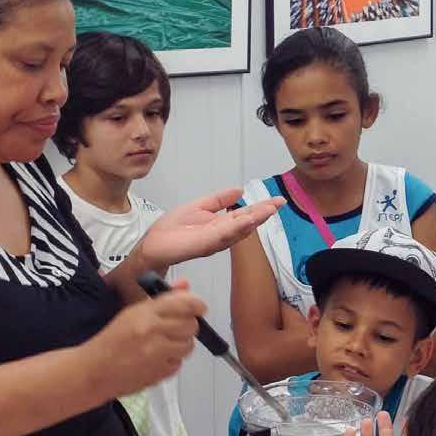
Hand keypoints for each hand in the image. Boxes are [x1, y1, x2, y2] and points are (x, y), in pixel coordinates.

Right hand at [86, 280, 206, 399]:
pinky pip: (179, 363)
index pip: (184, 303)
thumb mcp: (132, 312)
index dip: (196, 304)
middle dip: (187, 325)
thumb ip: (163, 299)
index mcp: (145, 313)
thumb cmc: (111, 340)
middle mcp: (153, 331)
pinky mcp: (160, 373)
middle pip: (191, 325)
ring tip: (164, 344)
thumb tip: (185, 286)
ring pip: (188, 345)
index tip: (199, 307)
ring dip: (181, 343)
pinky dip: (173, 360)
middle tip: (175, 327)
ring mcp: (158, 354)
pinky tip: (157, 358)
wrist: (94, 370)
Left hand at [137, 189, 281, 269]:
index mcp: (221, 224)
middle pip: (247, 223)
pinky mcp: (205, 244)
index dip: (261, 208)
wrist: (155, 243)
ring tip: (270, 209)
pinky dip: (236, 228)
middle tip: (280, 203)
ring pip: (239, 229)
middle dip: (263, 213)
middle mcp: (222, 234)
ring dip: (255, 219)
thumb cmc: (173, 228)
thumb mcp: (199, 206)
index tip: (277, 200)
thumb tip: (239, 190)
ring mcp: (215, 241)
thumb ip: (219, 200)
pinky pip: (223, 235)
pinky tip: (247, 220)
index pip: (245, 215)